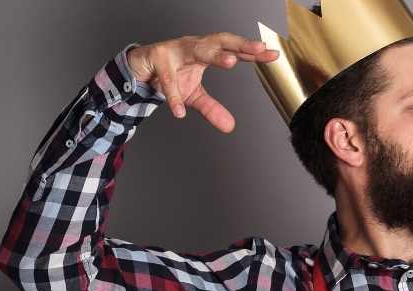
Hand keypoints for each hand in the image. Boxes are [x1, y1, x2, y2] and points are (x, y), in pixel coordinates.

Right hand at [126, 33, 280, 132]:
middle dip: (240, 44)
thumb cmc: (170, 74)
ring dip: (213, 54)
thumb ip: (211, 109)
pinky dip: (173, 94)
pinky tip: (179, 111)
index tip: (273, 55)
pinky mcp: (156, 57)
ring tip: (230, 62)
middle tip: (259, 48)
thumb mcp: (194, 96)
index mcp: (206, 51)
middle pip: (220, 41)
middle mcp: (194, 45)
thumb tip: (230, 126)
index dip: (253, 51)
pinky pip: (167, 77)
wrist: (139, 69)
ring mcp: (175, 49)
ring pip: (196, 50)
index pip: (233, 49)